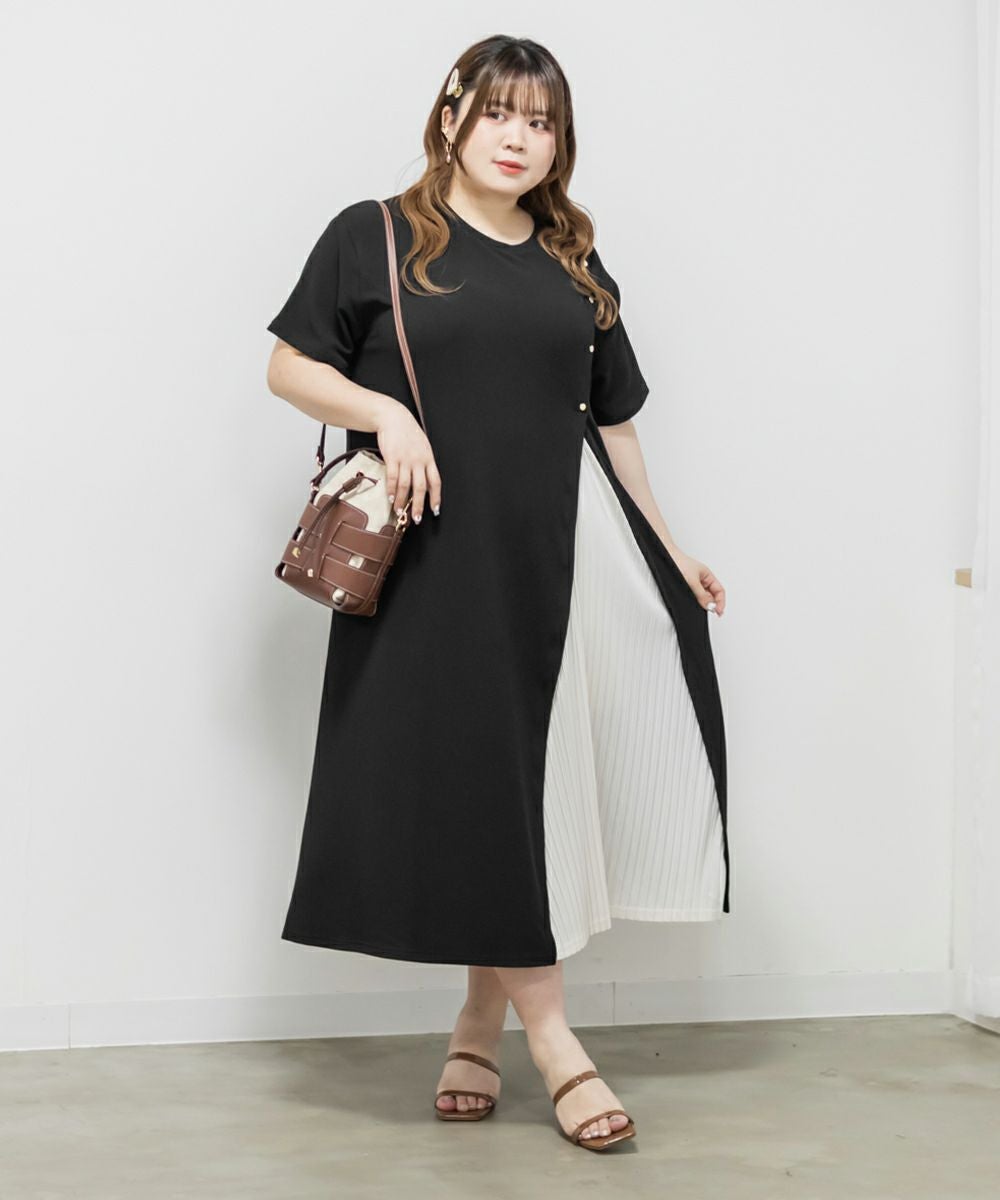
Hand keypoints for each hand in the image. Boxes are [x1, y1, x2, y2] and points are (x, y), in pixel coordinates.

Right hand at [374, 398, 441, 524]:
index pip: (435, 482)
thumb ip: (424, 464)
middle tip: (415, 518)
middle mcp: (419, 460)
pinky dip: (391, 490)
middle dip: (418, 505)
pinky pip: (392, 477)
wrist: (394, 417)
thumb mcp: (422, 447)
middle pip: (421, 487)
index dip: (436, 498)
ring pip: (405, 485)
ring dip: (401, 500)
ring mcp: (405, 459)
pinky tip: (390, 498)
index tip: (435, 510)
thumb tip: (424, 484)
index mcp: (429, 459)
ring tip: (399, 511)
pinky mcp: (392, 457)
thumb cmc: (408, 433)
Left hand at [667, 545, 725, 615]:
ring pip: (703, 597)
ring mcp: (694, 584)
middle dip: (713, 604)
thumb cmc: (678, 563)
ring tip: (702, 608)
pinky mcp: (686, 587)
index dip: (721, 601)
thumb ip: (701, 595)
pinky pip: (694, 596)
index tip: (718, 611)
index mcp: (708, 576)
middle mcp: (702, 580)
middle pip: (712, 595)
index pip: (719, 591)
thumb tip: (710, 606)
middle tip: (711, 612)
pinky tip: (693, 604)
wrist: (664, 558)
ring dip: (704, 603)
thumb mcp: (693, 581)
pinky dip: (695, 601)